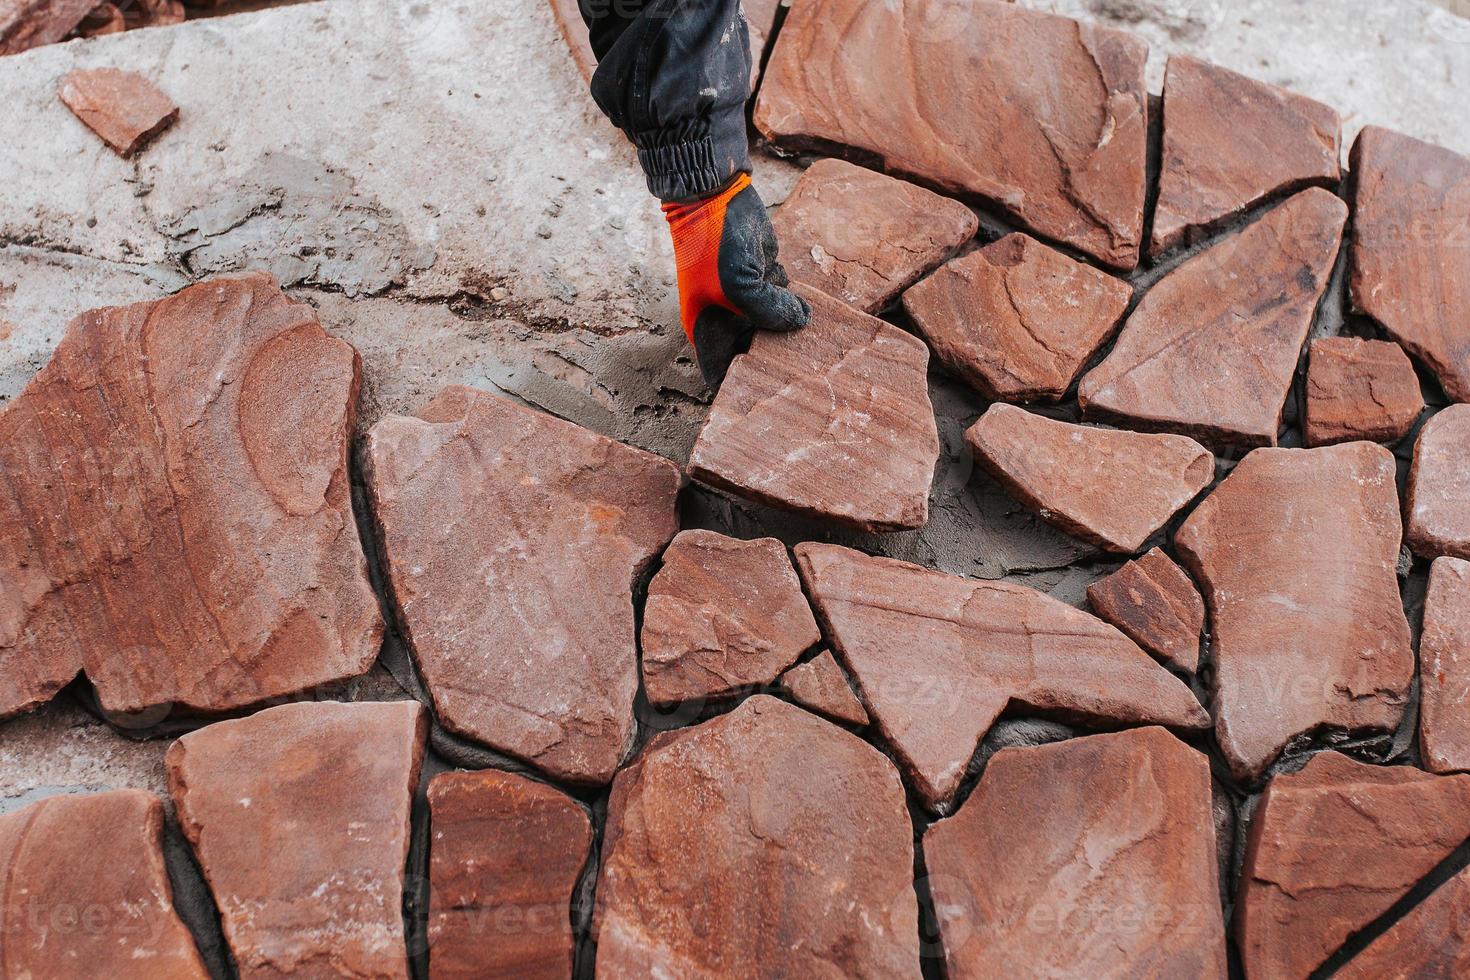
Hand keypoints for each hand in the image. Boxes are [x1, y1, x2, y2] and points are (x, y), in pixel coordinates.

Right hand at [662, 173, 811, 386]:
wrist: (714, 199)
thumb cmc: (713, 247)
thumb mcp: (741, 287)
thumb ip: (772, 313)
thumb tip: (802, 321)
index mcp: (706, 331)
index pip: (721, 375)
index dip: (742, 389)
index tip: (771, 398)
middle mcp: (725, 321)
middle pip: (754, 355)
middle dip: (776, 359)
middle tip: (804, 369)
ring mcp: (745, 302)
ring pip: (775, 327)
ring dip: (790, 326)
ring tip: (808, 335)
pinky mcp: (765, 280)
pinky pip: (786, 301)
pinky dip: (794, 300)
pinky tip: (804, 303)